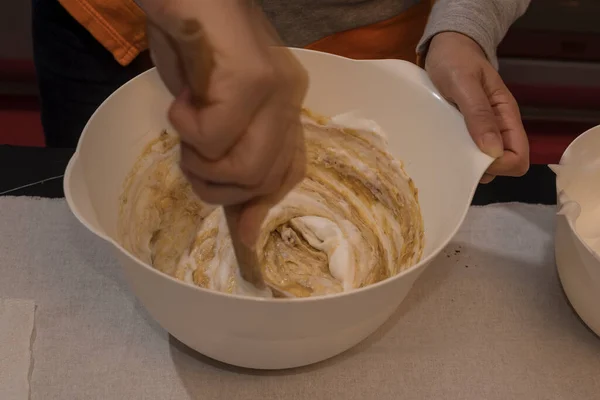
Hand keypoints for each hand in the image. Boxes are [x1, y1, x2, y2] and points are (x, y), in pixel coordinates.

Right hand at [141, 1, 307, 245]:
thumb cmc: (190, 45)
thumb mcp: (209, 112)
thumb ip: (227, 160)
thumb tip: (241, 228)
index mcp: (285, 107)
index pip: (290, 172)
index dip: (261, 206)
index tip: (239, 233)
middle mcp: (290, 99)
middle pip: (264, 180)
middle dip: (216, 187)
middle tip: (190, 156)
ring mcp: (276, 89)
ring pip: (246, 169)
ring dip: (199, 162)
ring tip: (184, 126)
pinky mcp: (251, 79)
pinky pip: (215, 136)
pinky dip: (185, 129)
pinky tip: (181, 102)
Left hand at [425, 32, 528, 182]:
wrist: (446, 47)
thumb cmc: (455, 60)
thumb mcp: (465, 83)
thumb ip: (479, 114)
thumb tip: (494, 152)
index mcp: (506, 115)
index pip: (519, 157)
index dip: (500, 166)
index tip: (474, 160)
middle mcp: (498, 127)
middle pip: (503, 165)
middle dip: (483, 169)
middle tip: (455, 157)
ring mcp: (482, 130)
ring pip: (484, 163)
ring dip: (468, 164)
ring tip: (446, 153)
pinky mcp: (466, 130)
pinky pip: (468, 153)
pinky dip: (458, 157)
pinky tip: (442, 149)